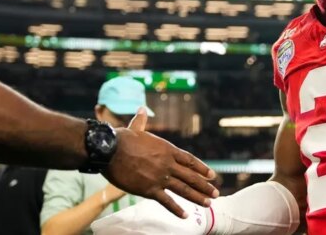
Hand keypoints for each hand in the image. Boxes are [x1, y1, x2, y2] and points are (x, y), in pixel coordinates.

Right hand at [102, 108, 218, 217]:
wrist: (110, 150)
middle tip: (215, 194)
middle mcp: (168, 164)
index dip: (202, 168)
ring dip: (197, 197)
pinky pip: (166, 201)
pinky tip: (185, 215)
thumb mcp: (136, 128)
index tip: (212, 176)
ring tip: (208, 203)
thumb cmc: (122, 139)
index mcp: (167, 150)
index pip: (190, 161)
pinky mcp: (149, 189)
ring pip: (183, 189)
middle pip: (191, 177)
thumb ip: (141, 121)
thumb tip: (141, 109)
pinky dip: (176, 209)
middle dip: (204, 186)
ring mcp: (160, 177)